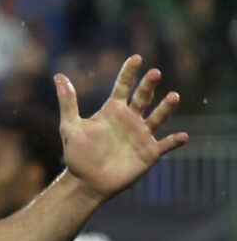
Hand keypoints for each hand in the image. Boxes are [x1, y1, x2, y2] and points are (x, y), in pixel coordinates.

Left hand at [55, 55, 186, 201]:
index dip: (129, 72)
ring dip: (166, 108)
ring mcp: (141, 135)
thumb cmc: (78, 154)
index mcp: (113, 111)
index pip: (123, 86)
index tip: (136, 58)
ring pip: (158, 117)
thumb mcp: (70, 126)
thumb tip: (58, 76)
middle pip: (143, 97)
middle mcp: (130, 119)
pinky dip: (174, 141)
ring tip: (173, 96)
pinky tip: (183, 136)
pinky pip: (165, 145)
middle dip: (148, 85)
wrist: (86, 182)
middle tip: (154, 73)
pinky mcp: (149, 153)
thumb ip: (67, 102)